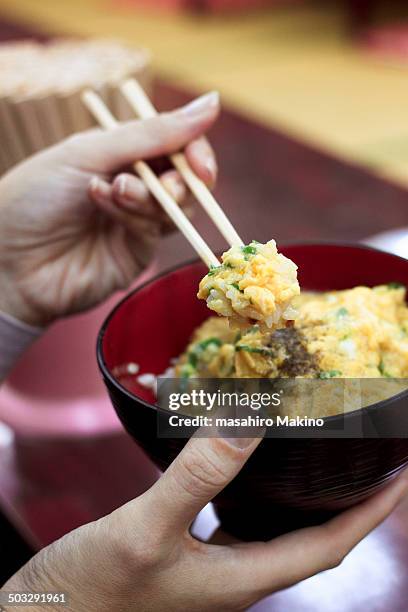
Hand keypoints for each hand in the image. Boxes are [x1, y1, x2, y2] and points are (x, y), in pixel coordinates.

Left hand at [0, 92, 218, 326]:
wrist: (8, 262)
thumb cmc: (35, 196)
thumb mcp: (89, 151)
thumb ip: (151, 133)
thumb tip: (212, 104)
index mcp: (121, 152)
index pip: (177, 145)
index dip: (196, 150)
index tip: (200, 162)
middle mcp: (134, 185)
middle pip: (186, 178)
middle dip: (181, 179)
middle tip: (166, 184)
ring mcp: (137, 221)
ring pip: (176, 206)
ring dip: (150, 194)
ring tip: (115, 189)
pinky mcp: (136, 252)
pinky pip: (154, 229)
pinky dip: (134, 213)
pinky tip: (103, 202)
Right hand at [5, 433, 407, 611]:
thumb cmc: (86, 595)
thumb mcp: (143, 531)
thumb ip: (195, 477)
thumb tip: (249, 422)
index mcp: (241, 578)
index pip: (330, 545)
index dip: (373, 510)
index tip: (403, 472)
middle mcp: (234, 576)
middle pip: (313, 538)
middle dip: (350, 502)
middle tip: (368, 460)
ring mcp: (210, 568)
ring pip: (277, 527)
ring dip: (305, 495)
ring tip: (317, 457)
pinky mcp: (185, 555)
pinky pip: (238, 517)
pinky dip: (255, 490)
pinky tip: (242, 468)